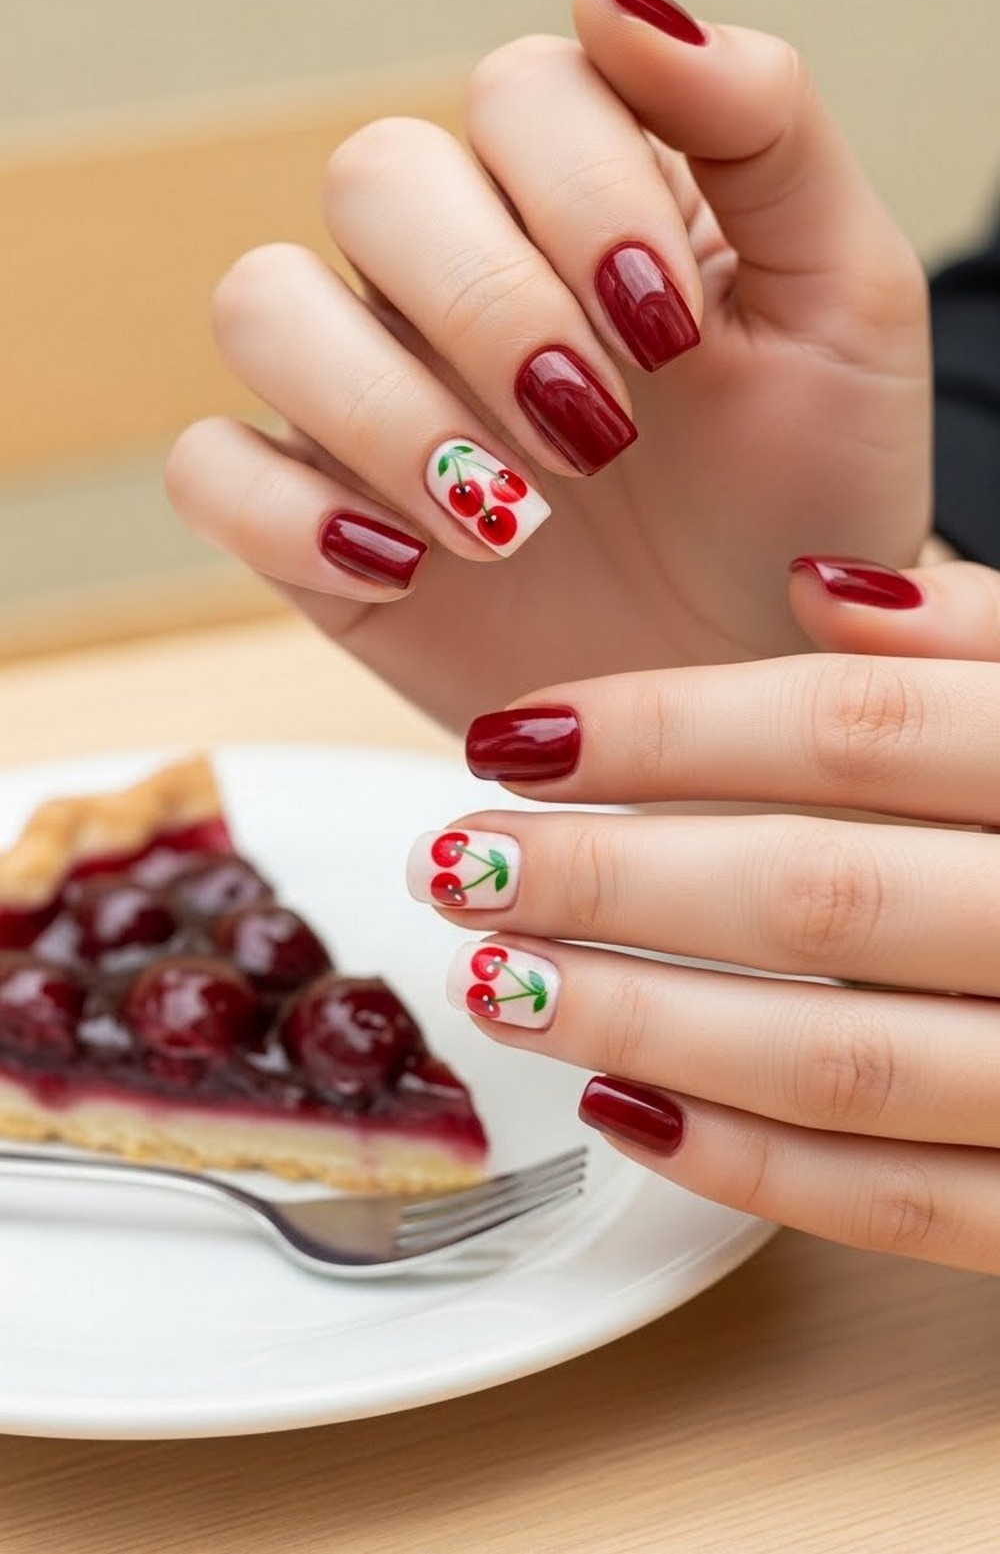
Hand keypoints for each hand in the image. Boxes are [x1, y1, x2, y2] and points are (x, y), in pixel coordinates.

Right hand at [167, 0, 928, 731]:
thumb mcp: (842, 302)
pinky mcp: (307, 519)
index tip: (674, 332)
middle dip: (489, 307)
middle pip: (373, 176)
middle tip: (600, 437)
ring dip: (385, 408)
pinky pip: (208, 468)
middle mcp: (453, 272)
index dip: (581, 196)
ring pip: (259, 301)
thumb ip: (760, 126)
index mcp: (581, 194)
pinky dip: (293, 516)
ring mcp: (368, 391)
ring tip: (514, 521)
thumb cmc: (807, 491)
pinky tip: (410, 567)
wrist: (760, 672)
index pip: (517, 92)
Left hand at [406, 554, 999, 1272]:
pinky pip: (910, 1206)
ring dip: (647, 1022)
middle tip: (462, 864)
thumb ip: (997, 633)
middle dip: (614, 878)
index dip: (662, 728)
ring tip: (499, 983)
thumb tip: (818, 588)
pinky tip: (625, 1113)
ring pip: (844, 1058)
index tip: (512, 733)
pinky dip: (758, 1170)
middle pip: (820, 893)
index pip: (851, 728)